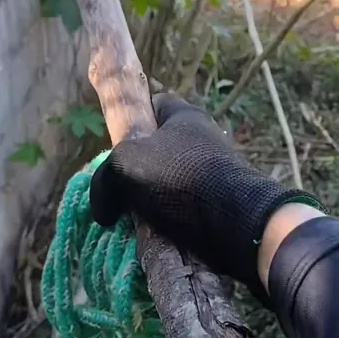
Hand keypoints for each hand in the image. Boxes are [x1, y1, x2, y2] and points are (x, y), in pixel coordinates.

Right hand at [89, 94, 323, 302]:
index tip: (118, 139)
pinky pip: (188, 208)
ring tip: (137, 219)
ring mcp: (217, 171)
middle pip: (162, 146)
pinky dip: (173, 221)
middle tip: (121, 188)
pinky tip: (159, 235)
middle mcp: (205, 139)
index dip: (135, 115)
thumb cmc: (180, 177)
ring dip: (155, 200)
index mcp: (185, 116)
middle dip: (141, 168)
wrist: (236, 221)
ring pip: (174, 181)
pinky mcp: (223, 203)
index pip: (156, 102)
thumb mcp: (125, 165)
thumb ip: (104, 179)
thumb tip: (102, 211)